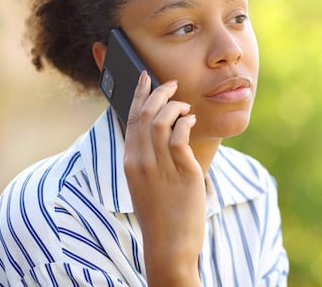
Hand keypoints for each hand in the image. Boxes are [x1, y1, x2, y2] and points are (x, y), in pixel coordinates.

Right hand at [124, 71, 204, 286]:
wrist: (169, 244)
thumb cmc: (159, 213)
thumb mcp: (143, 183)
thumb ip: (146, 157)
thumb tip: (158, 129)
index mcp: (130, 162)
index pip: (131, 119)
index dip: (138, 94)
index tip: (145, 78)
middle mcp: (141, 161)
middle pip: (146, 114)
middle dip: (159, 92)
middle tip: (171, 84)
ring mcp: (161, 166)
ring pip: (162, 121)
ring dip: (174, 106)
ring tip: (184, 106)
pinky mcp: (183, 172)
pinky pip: (180, 136)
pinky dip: (186, 122)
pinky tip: (191, 120)